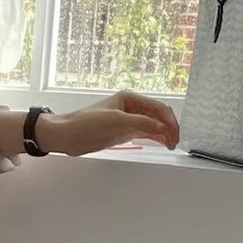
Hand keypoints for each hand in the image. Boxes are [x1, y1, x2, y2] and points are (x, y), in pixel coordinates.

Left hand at [37, 91, 179, 155]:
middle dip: (169, 127)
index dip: (169, 120)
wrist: (66, 135)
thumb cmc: (85, 123)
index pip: (157, 108)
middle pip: (158, 116)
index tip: (174, 133)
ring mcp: (128, 120)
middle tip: (176, 140)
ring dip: (163, 134)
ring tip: (171, 144)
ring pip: (153, 126)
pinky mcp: (123, 132)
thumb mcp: (116, 121)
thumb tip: (161, 127)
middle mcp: (131, 108)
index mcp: (130, 98)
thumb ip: (141, 123)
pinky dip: (155, 138)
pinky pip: (145, 133)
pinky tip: (162, 143)